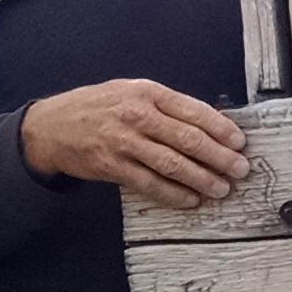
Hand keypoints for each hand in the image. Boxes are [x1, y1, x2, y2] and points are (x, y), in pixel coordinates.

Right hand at [17, 78, 248, 204]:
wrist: (51, 126)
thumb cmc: (97, 107)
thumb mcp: (130, 91)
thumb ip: (165, 106)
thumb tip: (208, 125)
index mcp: (147, 92)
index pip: (194, 110)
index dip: (221, 128)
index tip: (240, 142)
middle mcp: (138, 116)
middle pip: (189, 139)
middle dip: (220, 157)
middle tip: (240, 169)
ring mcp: (124, 143)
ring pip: (173, 164)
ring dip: (202, 179)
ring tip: (221, 188)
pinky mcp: (113, 167)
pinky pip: (151, 184)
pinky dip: (174, 194)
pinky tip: (191, 199)